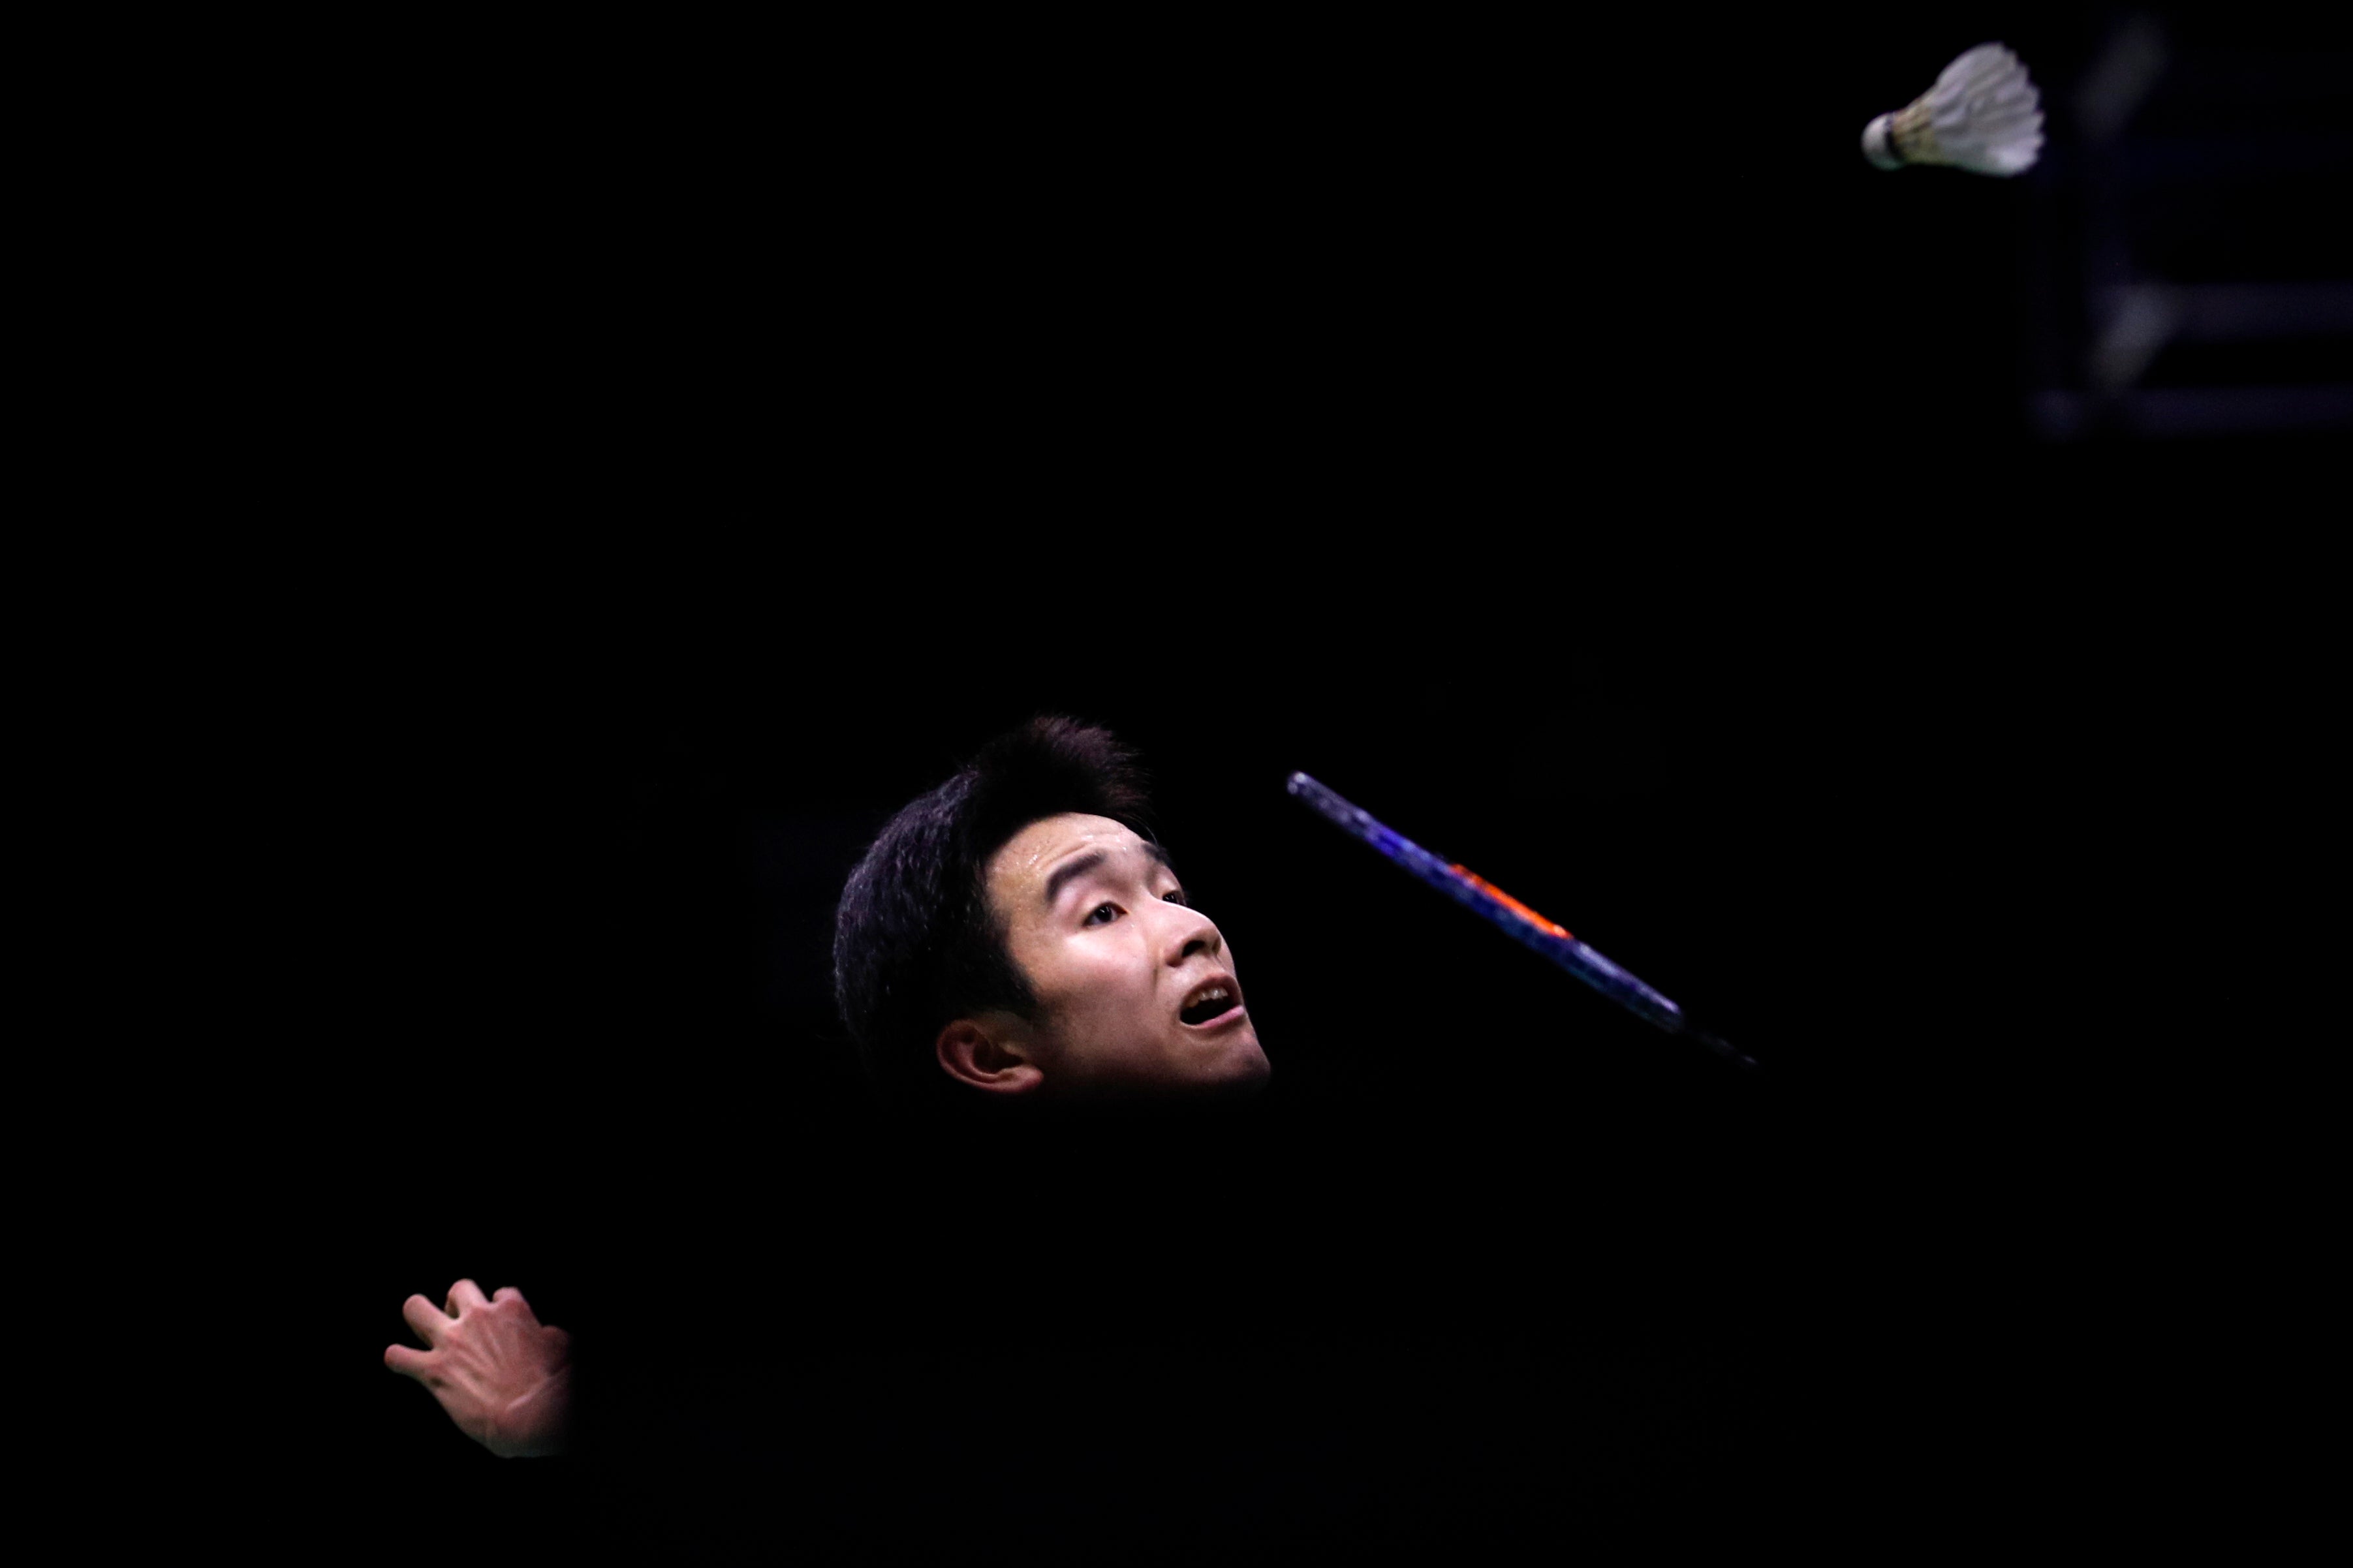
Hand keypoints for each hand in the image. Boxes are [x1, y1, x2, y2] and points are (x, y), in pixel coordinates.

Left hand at [386, 1278, 572, 1457]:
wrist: (531, 1413)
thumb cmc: (552, 1383)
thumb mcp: (561, 1347)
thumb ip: (548, 1334)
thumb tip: (545, 1334)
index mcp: (511, 1310)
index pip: (501, 1294)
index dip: (499, 1308)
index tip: (500, 1324)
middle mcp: (477, 1318)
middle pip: (458, 1289)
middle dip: (456, 1303)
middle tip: (458, 1320)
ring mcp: (452, 1342)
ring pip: (416, 1308)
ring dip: (417, 1316)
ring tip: (420, 1326)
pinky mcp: (434, 1371)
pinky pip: (398, 1357)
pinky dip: (397, 1358)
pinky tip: (400, 1361)